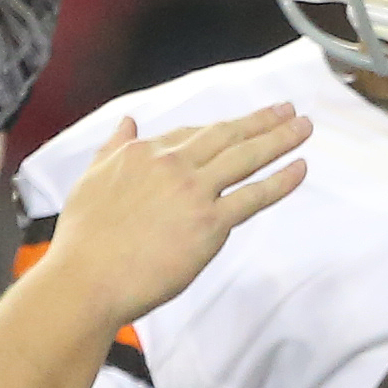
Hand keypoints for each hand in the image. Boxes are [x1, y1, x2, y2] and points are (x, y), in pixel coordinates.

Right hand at [38, 104, 307, 322]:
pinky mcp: (210, 224)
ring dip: (280, 138)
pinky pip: (254, 196)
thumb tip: (128, 122)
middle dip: (262, 120)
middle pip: (228, 135)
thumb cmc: (83, 239)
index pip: (193, 133)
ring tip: (304, 126)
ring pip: (247, 157)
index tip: (243, 123)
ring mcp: (194, 192)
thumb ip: (113, 148)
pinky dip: (281, 180)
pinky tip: (300, 167)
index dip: (222, 128)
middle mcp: (173, 165)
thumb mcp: (90, 179)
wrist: (87, 279)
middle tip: (289, 108)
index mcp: (144, 153)